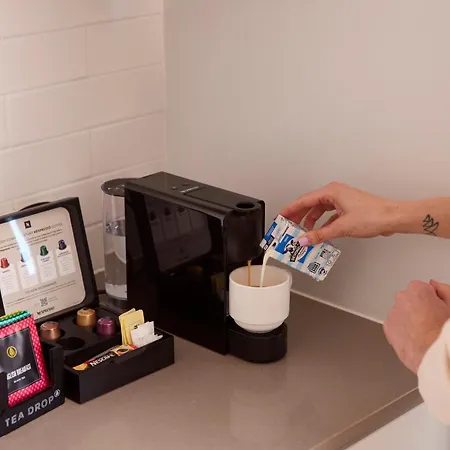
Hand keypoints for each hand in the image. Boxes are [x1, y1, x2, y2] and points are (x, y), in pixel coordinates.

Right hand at [280, 182, 399, 244]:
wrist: (393, 217)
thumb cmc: (373, 215)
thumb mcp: (341, 227)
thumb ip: (320, 234)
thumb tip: (304, 240)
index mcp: (331, 192)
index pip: (304, 200)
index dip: (290, 209)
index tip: (281, 217)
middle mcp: (335, 193)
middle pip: (310, 204)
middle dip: (298, 216)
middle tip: (288, 226)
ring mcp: (341, 200)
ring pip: (319, 209)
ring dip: (310, 221)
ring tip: (303, 232)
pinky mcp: (347, 207)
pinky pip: (328, 214)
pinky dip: (322, 223)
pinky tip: (320, 233)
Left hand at [383, 280, 449, 373]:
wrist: (435, 354)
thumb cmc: (444, 332)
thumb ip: (443, 290)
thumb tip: (434, 285)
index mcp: (417, 289)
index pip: (423, 288)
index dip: (432, 300)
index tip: (437, 309)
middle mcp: (401, 298)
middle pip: (410, 300)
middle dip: (418, 308)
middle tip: (431, 322)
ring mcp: (393, 313)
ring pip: (401, 313)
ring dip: (409, 319)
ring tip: (423, 333)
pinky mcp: (388, 329)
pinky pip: (394, 326)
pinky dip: (401, 330)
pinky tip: (414, 338)